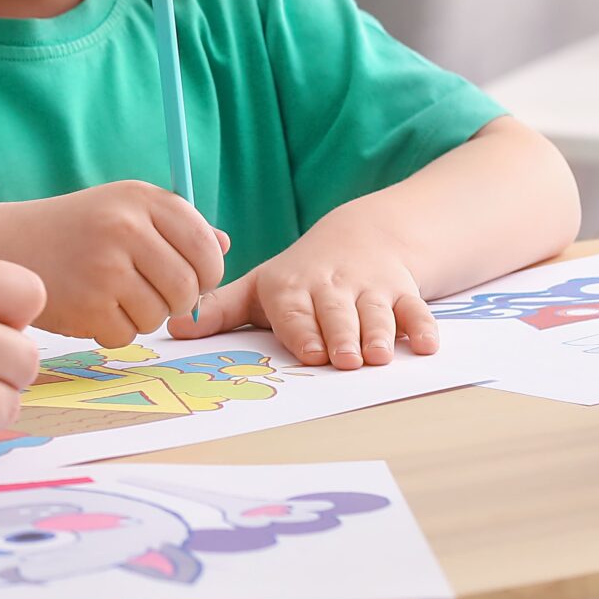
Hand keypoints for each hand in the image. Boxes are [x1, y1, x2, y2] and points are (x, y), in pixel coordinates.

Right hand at [0, 182, 227, 345]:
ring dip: (141, 317)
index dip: (205, 274)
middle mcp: (126, 227)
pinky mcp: (87, 304)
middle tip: (146, 295)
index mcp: (143, 199)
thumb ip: (175, 227)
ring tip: (110, 297)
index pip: (206, 249)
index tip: (187, 279)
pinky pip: (127, 335)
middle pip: (188, 289)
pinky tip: (89, 309)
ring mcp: (106, 267)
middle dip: (174, 302)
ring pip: (159, 316)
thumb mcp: (122, 209)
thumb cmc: (73, 230)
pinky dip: (112, 331)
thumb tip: (223, 247)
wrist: (5, 244)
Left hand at [170, 220, 436, 367]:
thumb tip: (172, 329)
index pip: (295, 311)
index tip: (310, 352)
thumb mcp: (260, 287)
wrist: (363, 238)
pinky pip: (416, 309)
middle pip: (337, 314)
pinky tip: (425, 345)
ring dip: (379, 334)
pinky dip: (423, 326)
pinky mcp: (404, 292)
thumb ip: (220, 310)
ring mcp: (370, 289)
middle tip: (346, 361)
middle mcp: (332, 287)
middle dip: (341, 336)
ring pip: (377, 313)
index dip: (303, 330)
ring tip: (377, 357)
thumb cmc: (301, 276)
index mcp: (292, 288)